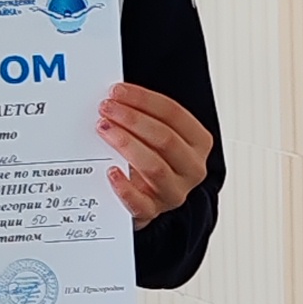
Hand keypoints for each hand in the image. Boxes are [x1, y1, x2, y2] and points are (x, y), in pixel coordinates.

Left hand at [101, 86, 212, 225]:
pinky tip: (110, 171)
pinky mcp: (152, 211)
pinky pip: (139, 203)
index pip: (174, 114)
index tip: (117, 91)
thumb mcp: (156, 135)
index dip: (143, 100)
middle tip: (107, 108)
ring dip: (126, 144)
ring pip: (153, 166)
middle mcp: (192, 168)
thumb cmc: (151, 158)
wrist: (148, 196)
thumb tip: (117, 97)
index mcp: (199, 143)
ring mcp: (173, 192)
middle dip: (132, 119)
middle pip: (165, 138)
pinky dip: (124, 187)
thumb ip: (145, 117)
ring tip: (104, 129)